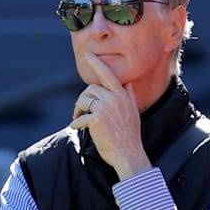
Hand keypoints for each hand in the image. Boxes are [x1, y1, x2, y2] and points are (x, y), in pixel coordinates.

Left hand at [70, 53, 151, 178]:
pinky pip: (80, 118)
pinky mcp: (96, 120)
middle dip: (82, 98)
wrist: (129, 154)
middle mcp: (115, 99)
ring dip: (78, 109)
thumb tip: (128, 84)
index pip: (108, 75)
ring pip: (84, 100)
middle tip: (79, 110)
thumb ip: (129, 96)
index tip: (88, 55)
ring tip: (78, 118)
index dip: (97, 63)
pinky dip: (76, 123)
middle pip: (91, 88)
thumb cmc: (130, 136)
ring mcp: (106, 108)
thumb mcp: (133, 112)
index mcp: (123, 96)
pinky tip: (77, 128)